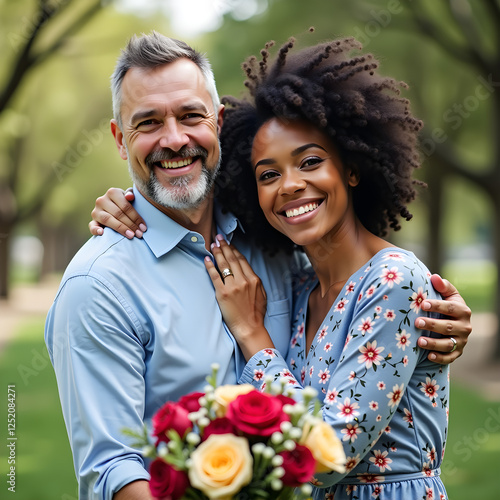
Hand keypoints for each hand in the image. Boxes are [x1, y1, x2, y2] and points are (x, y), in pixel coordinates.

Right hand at [88, 187, 146, 238]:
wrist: (114, 207)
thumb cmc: (125, 203)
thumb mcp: (129, 197)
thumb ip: (130, 195)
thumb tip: (130, 197)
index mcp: (112, 192)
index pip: (125, 206)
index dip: (136, 217)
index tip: (143, 227)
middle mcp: (102, 200)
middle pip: (118, 214)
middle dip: (131, 225)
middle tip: (139, 234)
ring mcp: (96, 211)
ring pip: (107, 219)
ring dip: (120, 228)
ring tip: (131, 235)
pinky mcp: (93, 221)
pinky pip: (92, 226)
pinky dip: (95, 230)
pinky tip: (102, 233)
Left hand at [204, 236, 273, 359]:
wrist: (250, 328)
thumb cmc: (256, 314)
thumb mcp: (262, 295)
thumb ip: (256, 282)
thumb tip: (249, 273)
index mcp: (254, 279)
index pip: (242, 260)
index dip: (234, 250)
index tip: (229, 244)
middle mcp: (243, 280)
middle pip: (232, 259)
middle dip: (225, 246)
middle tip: (219, 237)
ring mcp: (233, 286)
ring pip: (224, 265)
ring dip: (217, 253)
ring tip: (213, 244)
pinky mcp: (222, 293)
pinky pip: (215, 276)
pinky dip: (210, 266)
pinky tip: (207, 259)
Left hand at [416, 274, 471, 363]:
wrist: (454, 323)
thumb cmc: (447, 306)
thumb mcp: (448, 295)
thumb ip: (443, 286)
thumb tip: (434, 277)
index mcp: (463, 310)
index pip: (451, 308)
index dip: (437, 306)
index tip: (423, 304)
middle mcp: (465, 327)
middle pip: (448, 327)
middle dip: (432, 325)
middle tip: (417, 322)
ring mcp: (462, 341)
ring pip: (448, 344)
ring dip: (434, 343)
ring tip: (419, 341)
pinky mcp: (457, 353)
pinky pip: (449, 357)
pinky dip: (440, 358)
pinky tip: (429, 356)